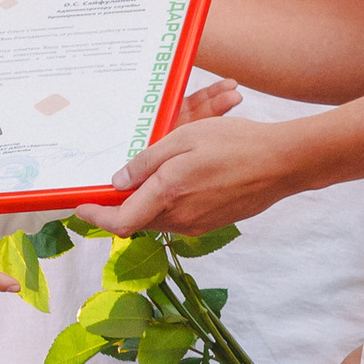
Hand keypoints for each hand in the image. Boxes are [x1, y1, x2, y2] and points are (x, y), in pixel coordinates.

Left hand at [112, 98, 305, 235]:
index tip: (81, 208)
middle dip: (123, 203)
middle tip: (116, 181)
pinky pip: (180, 215)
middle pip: (137, 219)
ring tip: (159, 169)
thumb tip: (119, 183)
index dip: (96, 217)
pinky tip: (185, 176)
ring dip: (151, 199)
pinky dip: (173, 199)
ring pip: (159, 216)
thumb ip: (147, 162)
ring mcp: (198, 224)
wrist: (283, 163)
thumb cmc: (236, 144)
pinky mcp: (212, 224)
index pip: (121, 221)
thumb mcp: (184, 139)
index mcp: (168, 194)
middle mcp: (180, 217)